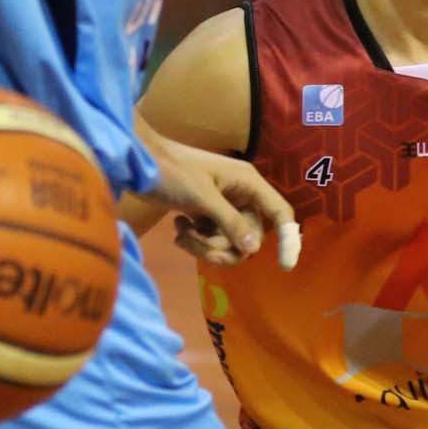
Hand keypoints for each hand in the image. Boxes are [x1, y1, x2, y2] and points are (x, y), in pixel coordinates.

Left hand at [151, 136, 299, 271]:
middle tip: (196, 241)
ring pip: (228, 242)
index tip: (285, 266)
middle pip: (249, 237)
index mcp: (248, 184)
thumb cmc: (172, 172)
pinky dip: (195, 239)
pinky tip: (178, 226)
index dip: (288, 239)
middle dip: (222, 246)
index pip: (279, 213)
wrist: (139, 162)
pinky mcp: (206, 214)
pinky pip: (212, 239)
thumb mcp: (202, 198)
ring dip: (204, 245)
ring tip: (181, 232)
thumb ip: (230, 223)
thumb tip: (253, 249)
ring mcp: (223, 206)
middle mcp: (241, 195)